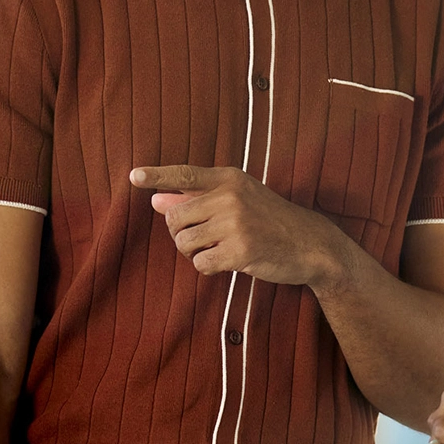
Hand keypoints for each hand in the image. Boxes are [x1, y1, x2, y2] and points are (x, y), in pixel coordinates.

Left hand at [131, 165, 351, 287]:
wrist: (310, 244)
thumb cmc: (268, 220)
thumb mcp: (237, 200)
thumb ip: (198, 198)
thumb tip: (156, 200)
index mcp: (229, 178)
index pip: (185, 175)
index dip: (157, 176)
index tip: (134, 177)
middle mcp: (231, 196)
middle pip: (175, 218)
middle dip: (181, 234)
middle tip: (205, 238)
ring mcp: (236, 223)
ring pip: (184, 243)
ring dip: (195, 253)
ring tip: (219, 248)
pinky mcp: (241, 250)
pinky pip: (201, 263)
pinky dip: (208, 267)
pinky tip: (227, 262)